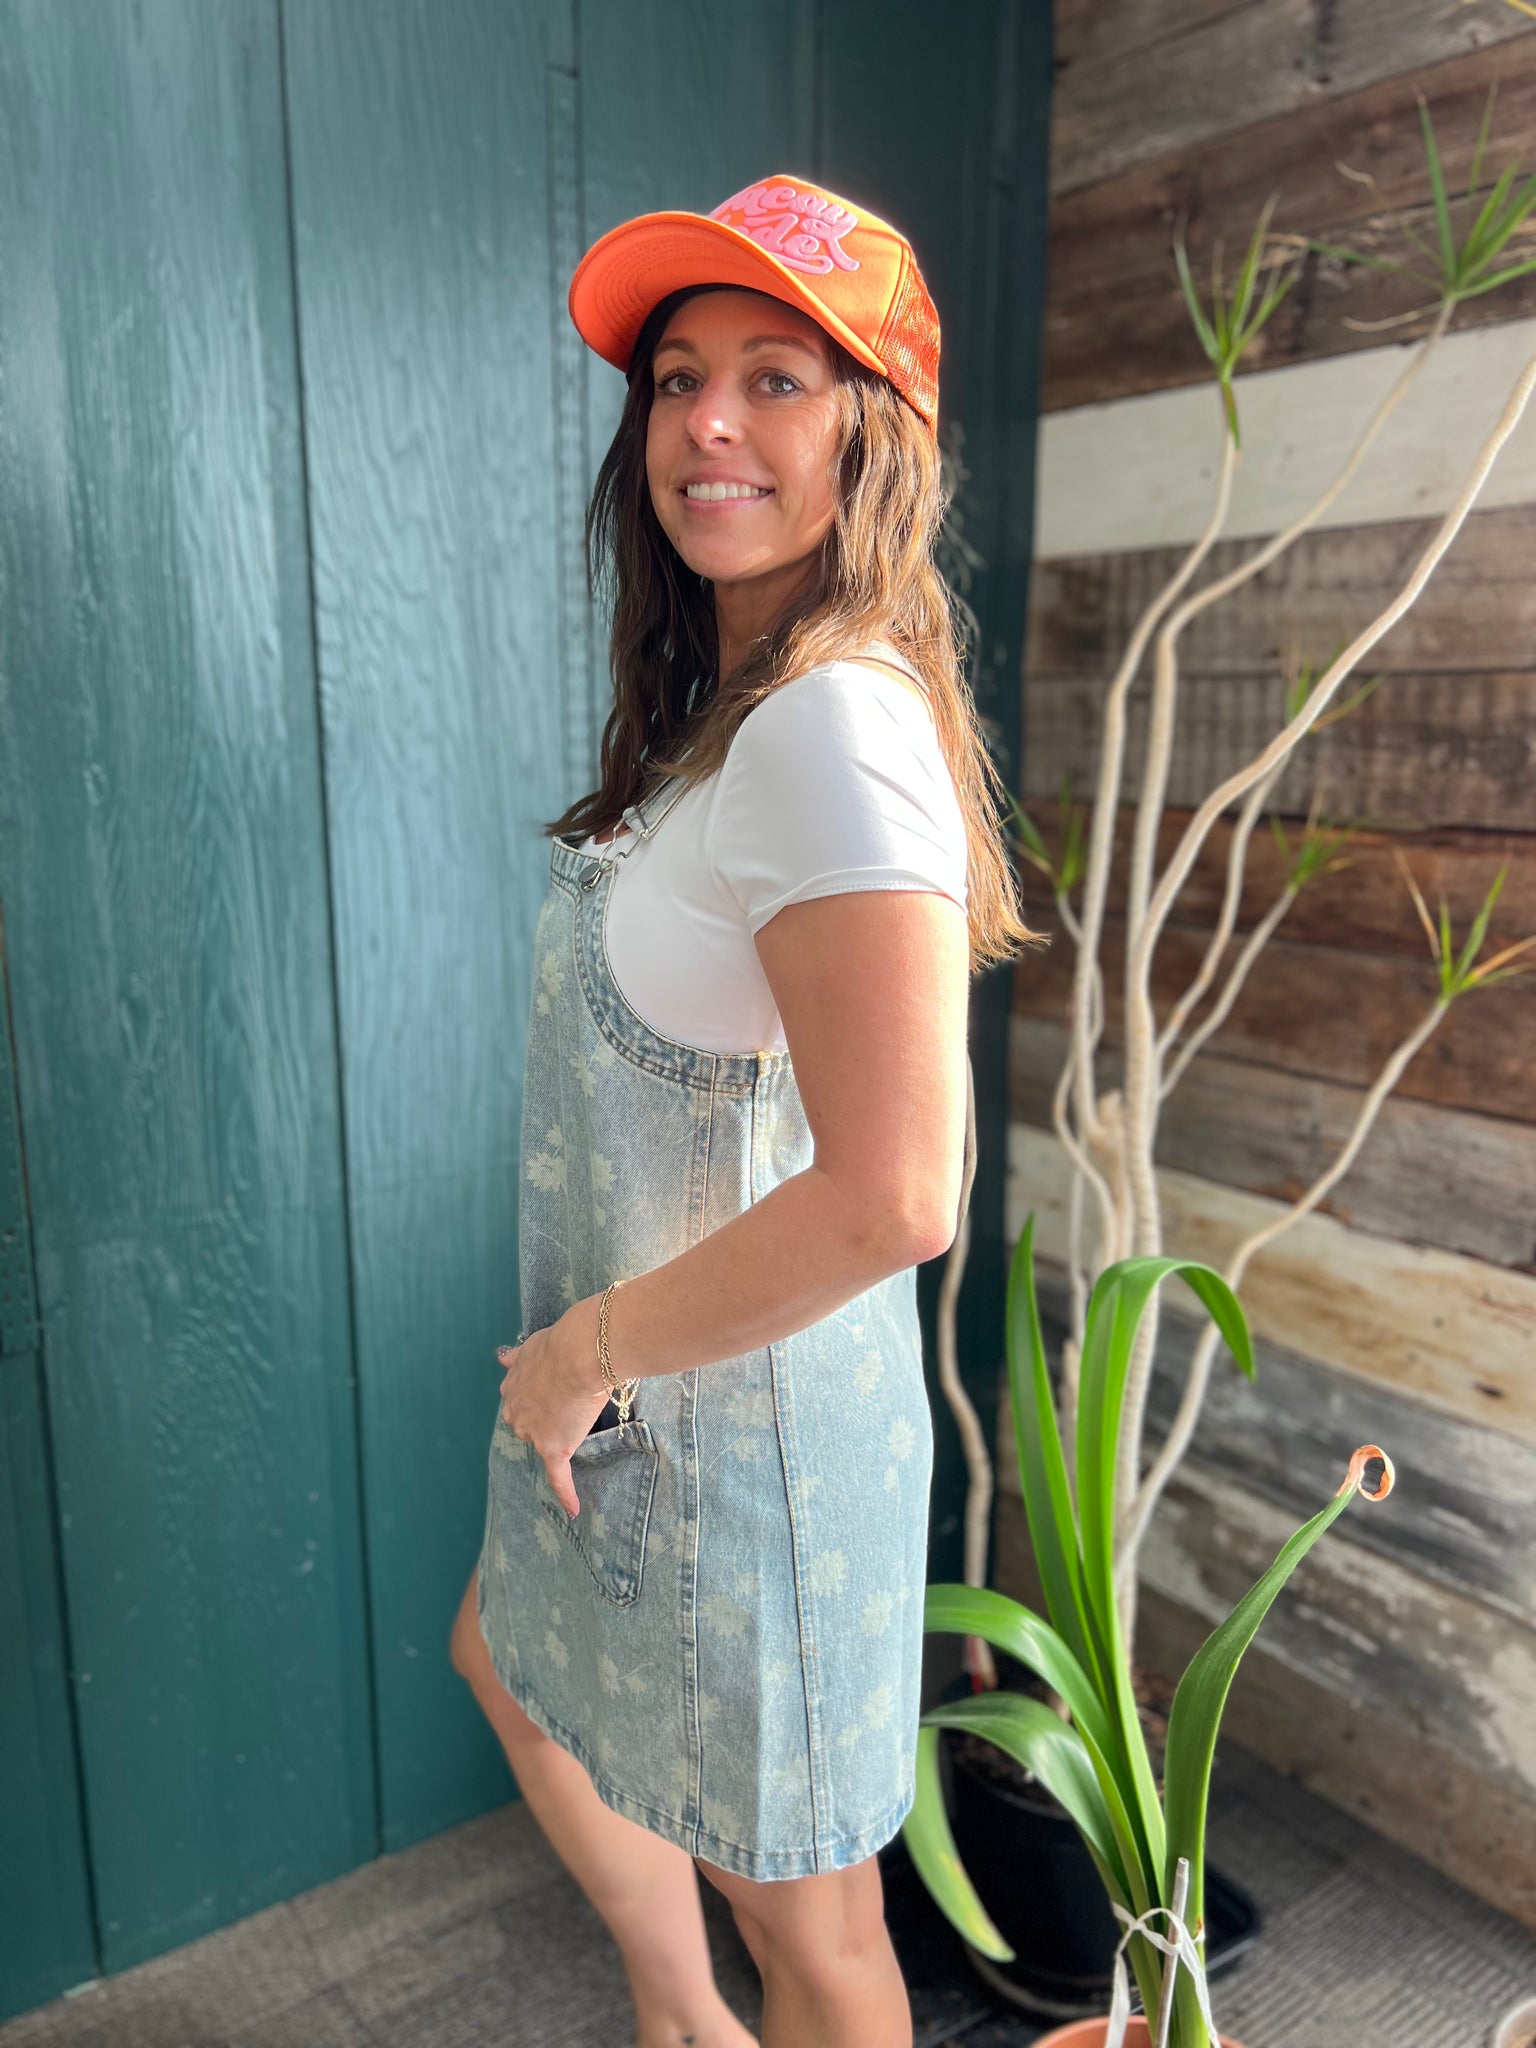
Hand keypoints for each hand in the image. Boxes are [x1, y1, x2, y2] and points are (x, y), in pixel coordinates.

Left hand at [496, 1296, 610, 1517]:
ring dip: (559, 1436)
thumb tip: (500, 1355)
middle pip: (527, 1424)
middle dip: (544, 1417)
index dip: (536, 1396)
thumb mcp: (532, 1345)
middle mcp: (515, 1412)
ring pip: (543, 1443)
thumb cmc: (563, 1343)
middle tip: (568, 1401)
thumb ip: (517, 1356)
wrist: (579, 1354)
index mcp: (511, 1386)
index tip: (550, 1391)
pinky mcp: (553, 1448)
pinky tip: (573, 1510)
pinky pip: (558, 1476)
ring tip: (580, 1417)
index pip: (519, 1400)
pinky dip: (565, 1493)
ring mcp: (533, 1432)